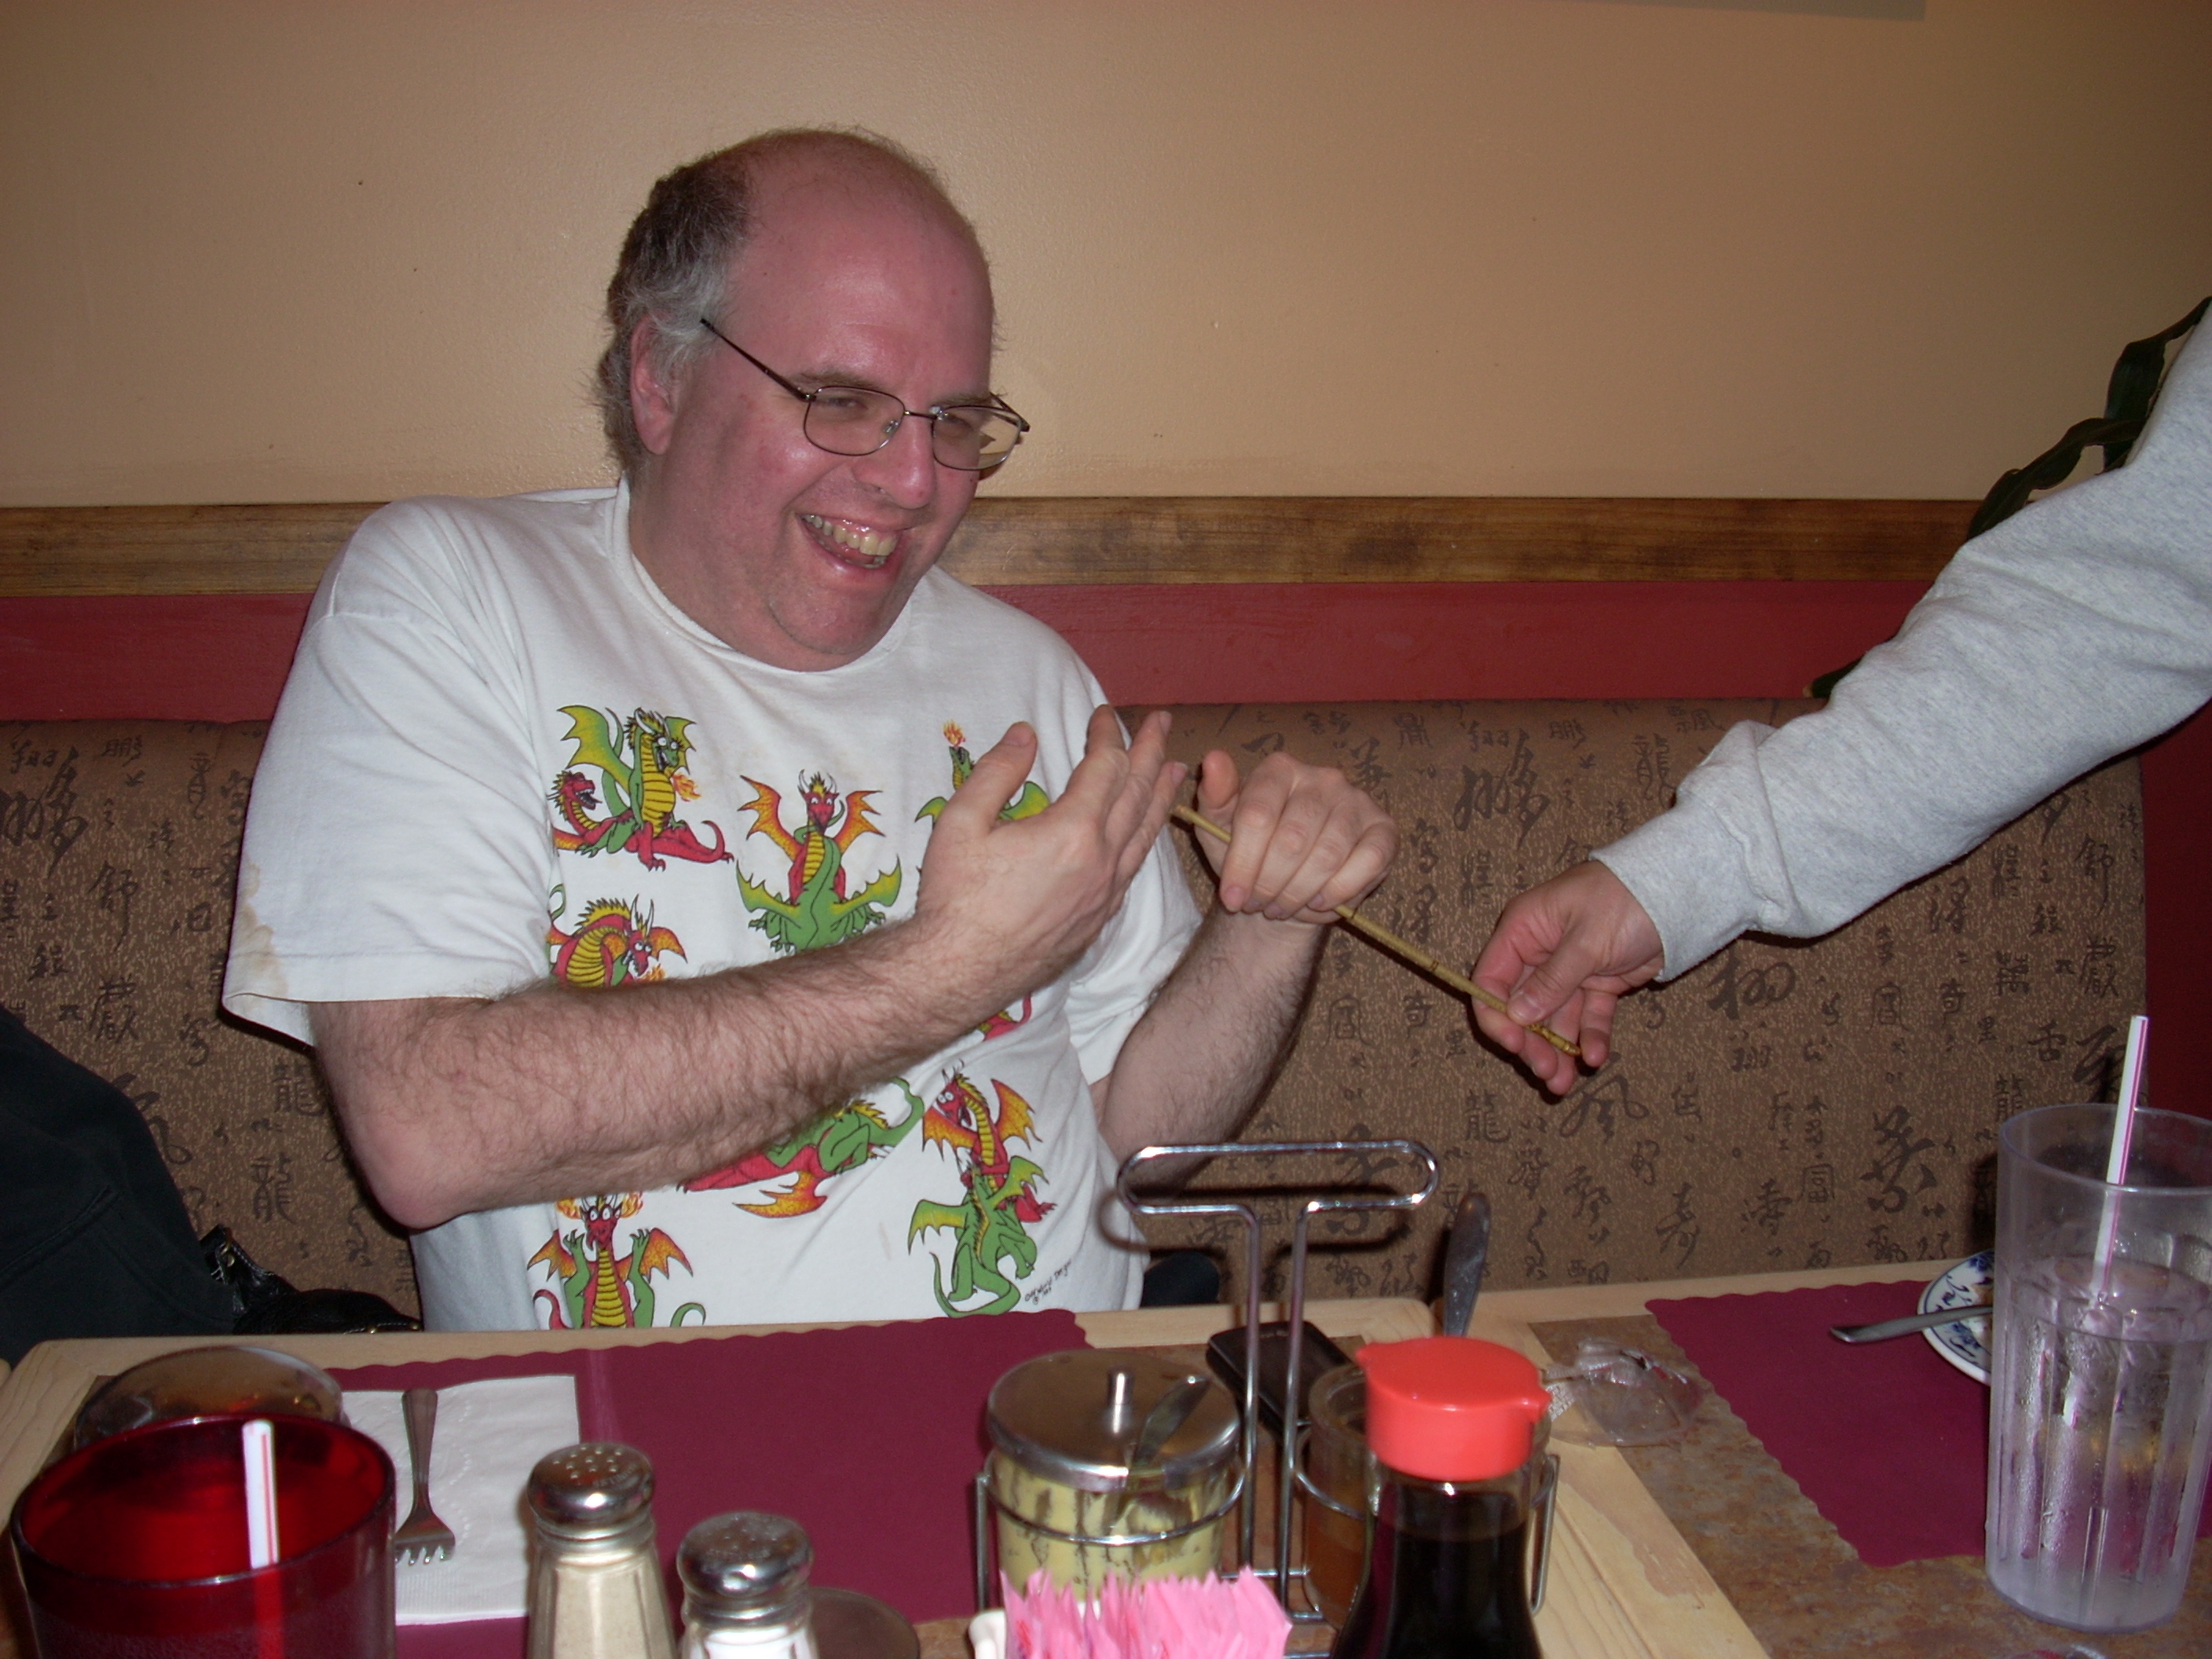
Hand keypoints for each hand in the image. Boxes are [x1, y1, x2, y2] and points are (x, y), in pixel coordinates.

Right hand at [912, 708, 1183, 1017]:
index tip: (1102, 713)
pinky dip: (1146, 836)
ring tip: (1175, 768)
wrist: (960, 972)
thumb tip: (1025, 733)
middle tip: (1161, 721)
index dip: (1107, 734)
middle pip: (1138, 794)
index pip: (1106, 767)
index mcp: (1072, 832)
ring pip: (1145, 833)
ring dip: (1161, 794)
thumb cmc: (956, 898)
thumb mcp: (961, 823)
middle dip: (1150, 751)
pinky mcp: (1100, 918)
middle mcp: (1102, 861)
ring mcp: (1106, 892)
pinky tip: (1145, 828)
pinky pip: (1134, 866)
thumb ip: (997, 771)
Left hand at [1186, 749, 1397, 925]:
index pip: (1257, 815)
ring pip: (1327, 856)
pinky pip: (1366, 863)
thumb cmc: (1253, 851)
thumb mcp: (1220, 828)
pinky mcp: (1384, 829)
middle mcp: (1324, 776)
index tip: (1231, 898)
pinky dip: (1340, 892)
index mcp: (1280, 769)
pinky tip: (1319, 902)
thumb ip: (1214, 796)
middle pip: (1292, 840)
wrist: (1290, 883)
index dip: (1242, 864)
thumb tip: (1212, 759)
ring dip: (1300, 893)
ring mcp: (1357, 801)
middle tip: (1259, 905)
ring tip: (1283, 906)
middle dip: (1270, 884)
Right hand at [1469, 860, 1663, 1094]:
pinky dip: (1590, 1036)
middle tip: (1547, 1073)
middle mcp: (1539, 952)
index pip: (1491, 978)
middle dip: (1532, 1043)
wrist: (1678, 893)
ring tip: (1563, 1085)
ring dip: (1558, 1050)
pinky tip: (1595, 1057)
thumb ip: (1553, 980)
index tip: (1514, 1045)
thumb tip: (1517, 1016)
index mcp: (1523, 930)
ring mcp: (1569, 970)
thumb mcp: (1587, 939)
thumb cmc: (1624, 900)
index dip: (1496, 1015)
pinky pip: (1588, 1015)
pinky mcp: (1599, 983)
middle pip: (1521, 1006)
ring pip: (1555, 1018)